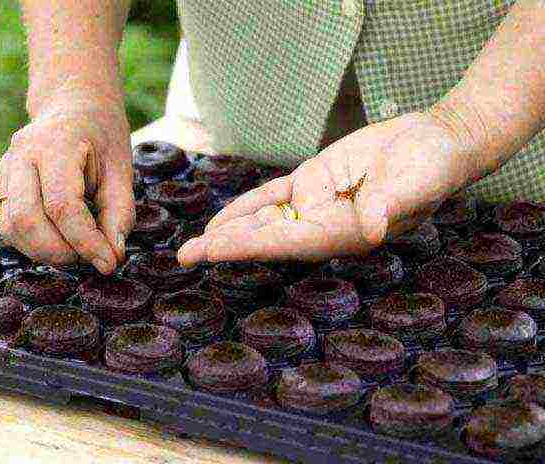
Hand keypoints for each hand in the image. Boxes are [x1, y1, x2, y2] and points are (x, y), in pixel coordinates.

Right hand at [0, 87, 134, 273]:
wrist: (74, 104)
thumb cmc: (102, 136)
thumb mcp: (122, 170)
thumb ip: (119, 214)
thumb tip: (111, 257)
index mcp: (55, 145)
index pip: (62, 206)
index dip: (85, 242)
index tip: (109, 263)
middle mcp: (22, 155)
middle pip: (27, 220)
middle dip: (60, 251)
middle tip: (91, 258)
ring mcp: (6, 168)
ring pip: (12, 227)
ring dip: (45, 252)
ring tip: (78, 251)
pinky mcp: (2, 184)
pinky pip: (9, 225)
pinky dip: (34, 244)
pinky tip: (61, 242)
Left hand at [177, 111, 473, 265]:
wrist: (436, 141)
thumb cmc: (433, 164)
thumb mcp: (416, 181)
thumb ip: (390, 204)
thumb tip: (371, 229)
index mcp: (345, 233)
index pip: (289, 242)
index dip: (251, 245)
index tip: (215, 249)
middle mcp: (324, 225)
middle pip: (266, 238)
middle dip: (226, 247)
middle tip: (185, 257)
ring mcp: (316, 204)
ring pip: (264, 220)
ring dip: (228, 230)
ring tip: (192, 245)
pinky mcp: (314, 181)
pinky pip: (274, 196)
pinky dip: (248, 206)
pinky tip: (222, 218)